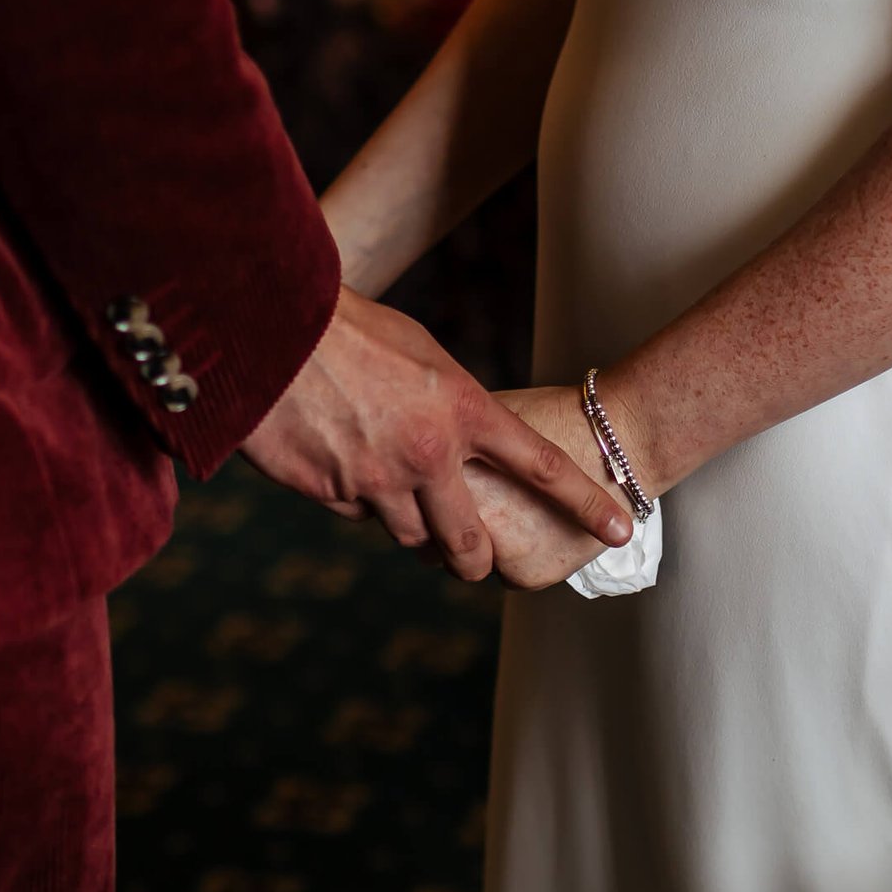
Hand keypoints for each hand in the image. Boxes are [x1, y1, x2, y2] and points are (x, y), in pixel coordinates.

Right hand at [239, 288, 633, 579]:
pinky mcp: (330, 493)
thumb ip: (452, 404)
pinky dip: (358, 500)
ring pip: (410, 536)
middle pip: (468, 542)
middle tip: (478, 563)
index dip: (586, 502)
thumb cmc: (350, 328)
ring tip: (398, 495)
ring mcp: (377, 480)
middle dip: (476, 561)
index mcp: (463, 410)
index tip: (622, 527)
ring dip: (410, 528)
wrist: (269, 328)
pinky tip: (342, 462)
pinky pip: (357, 515)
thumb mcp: (421, 355)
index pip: (542, 466)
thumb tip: (466, 440)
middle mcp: (429, 455)